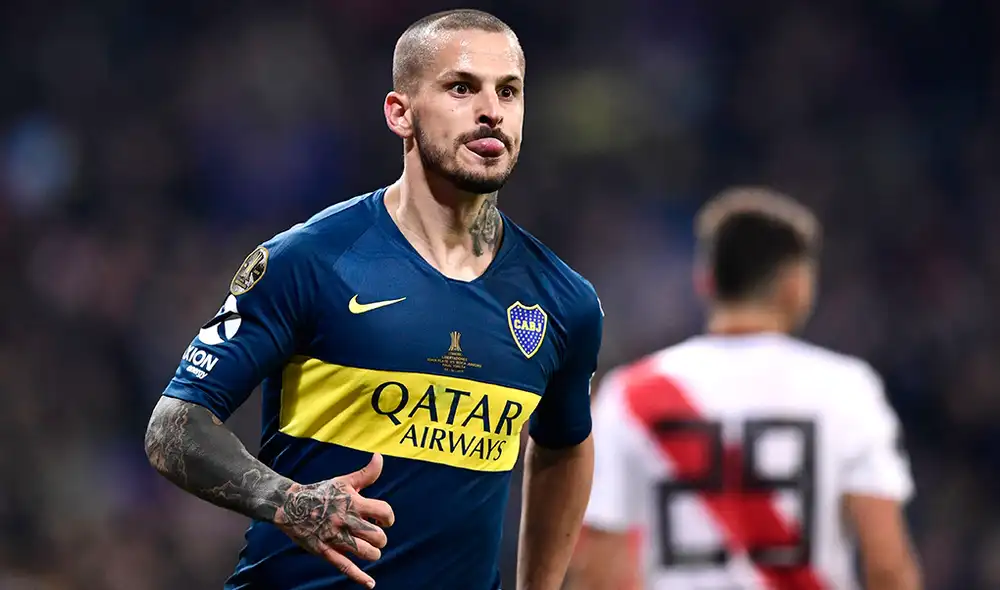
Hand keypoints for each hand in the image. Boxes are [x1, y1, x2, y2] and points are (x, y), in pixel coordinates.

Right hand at [273, 453, 394, 587]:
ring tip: (369, 549)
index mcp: (353, 502)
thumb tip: (380, 457)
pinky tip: (370, 584)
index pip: (384, 512)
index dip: (389, 517)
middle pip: (378, 536)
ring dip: (373, 553)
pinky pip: (345, 567)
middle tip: (374, 535)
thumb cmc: (321, 493)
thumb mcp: (344, 481)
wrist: (290, 506)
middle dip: (380, 538)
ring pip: (366, 552)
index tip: (384, 519)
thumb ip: (366, 474)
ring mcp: (336, 537)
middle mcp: (346, 520)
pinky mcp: (325, 551)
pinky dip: (360, 577)